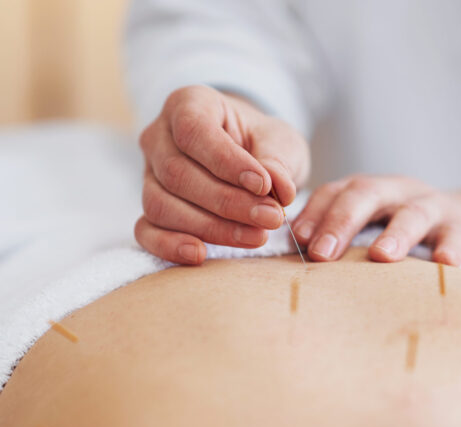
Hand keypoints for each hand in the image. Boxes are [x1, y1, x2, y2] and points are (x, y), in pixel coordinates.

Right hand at [135, 85, 309, 263]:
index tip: (263, 185)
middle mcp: (159, 137)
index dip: (226, 162)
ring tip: (257, 237)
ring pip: (162, 205)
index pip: (194, 131)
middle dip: (228, 202)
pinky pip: (146, 230)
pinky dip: (169, 246)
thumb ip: (278, 161)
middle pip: (177, 173)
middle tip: (271, 218)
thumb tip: (278, 188)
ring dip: (211, 227)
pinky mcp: (150, 208)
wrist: (250, 160)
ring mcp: (148, 174)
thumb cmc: (262, 143)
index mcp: (189, 104)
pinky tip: (200, 255)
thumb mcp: (280, 141)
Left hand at [292, 175, 460, 264]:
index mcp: (369, 191)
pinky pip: (457, 235)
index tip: (295, 239)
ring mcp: (431, 206)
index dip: (314, 212)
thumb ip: (340, 239)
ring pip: (412, 212)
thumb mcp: (372, 228)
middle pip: (366, 195)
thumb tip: (295, 264)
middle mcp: (397, 191)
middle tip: (322, 253)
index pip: (335, 192)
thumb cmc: (404, 233)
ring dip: (395, 233)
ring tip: (380, 255)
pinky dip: (451, 248)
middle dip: (341, 222)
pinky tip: (445, 263)